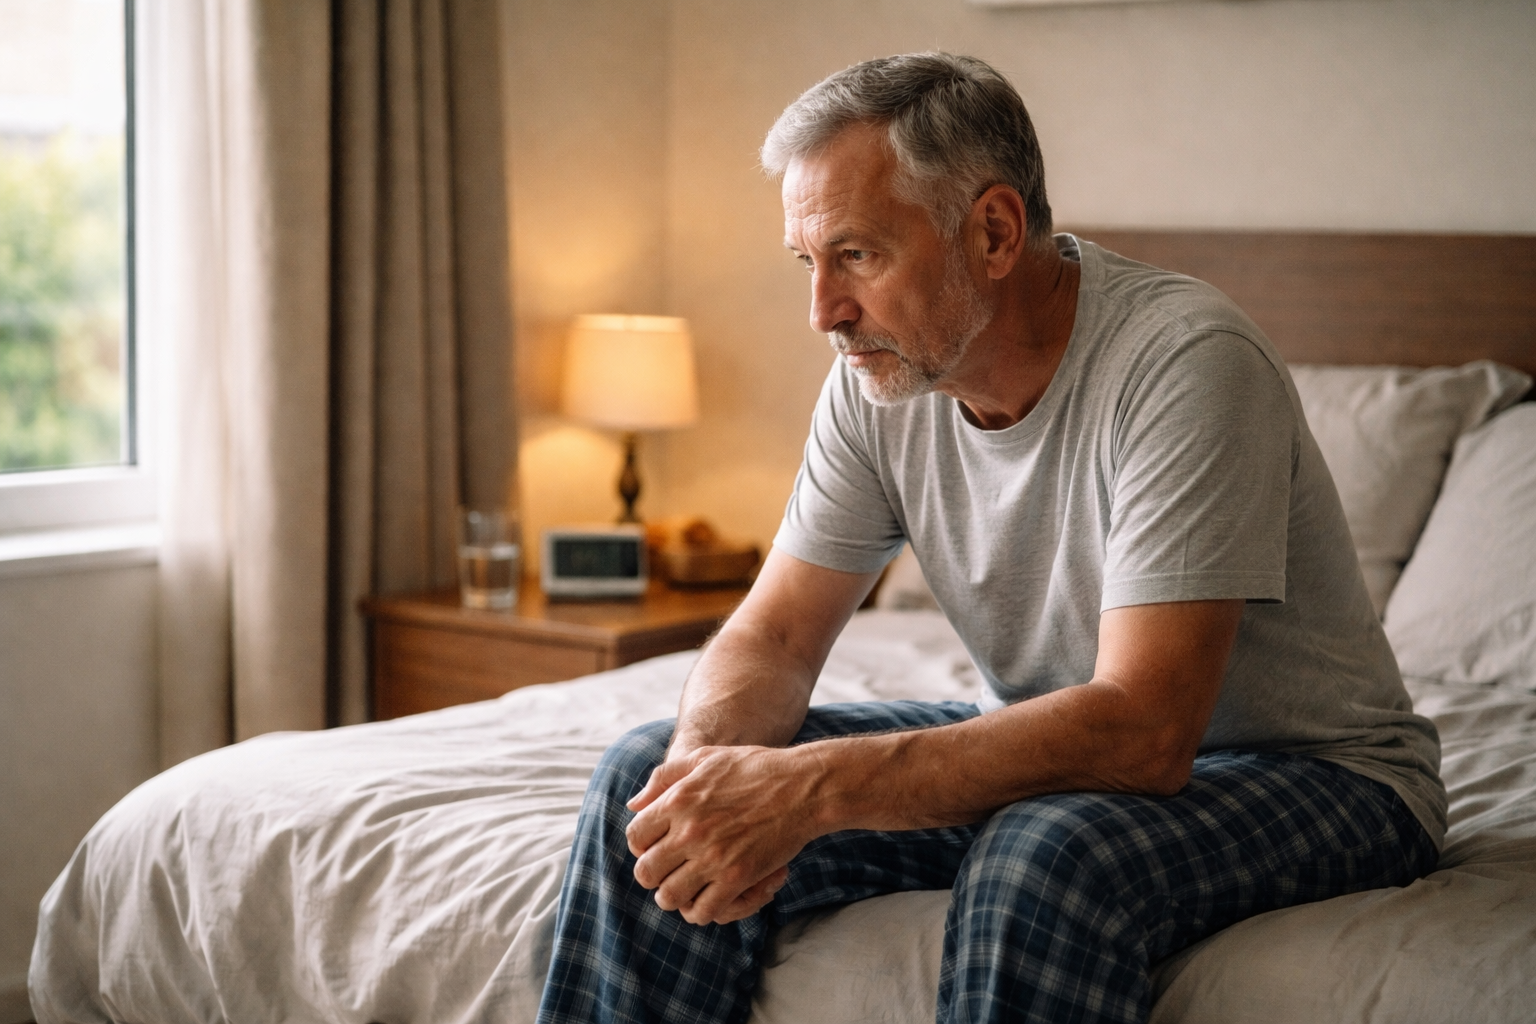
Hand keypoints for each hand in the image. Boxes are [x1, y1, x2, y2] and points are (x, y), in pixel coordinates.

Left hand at [625, 745, 812, 924]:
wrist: (803, 787)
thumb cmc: (755, 768)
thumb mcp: (705, 757)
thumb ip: (665, 776)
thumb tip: (634, 804)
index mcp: (679, 800)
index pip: (636, 836)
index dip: (641, 846)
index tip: (655, 847)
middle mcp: (690, 830)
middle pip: (646, 872)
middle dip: (653, 876)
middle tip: (667, 872)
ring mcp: (713, 857)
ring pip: (670, 897)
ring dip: (673, 897)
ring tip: (685, 889)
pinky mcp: (737, 878)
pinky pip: (703, 910)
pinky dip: (700, 911)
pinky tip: (708, 900)